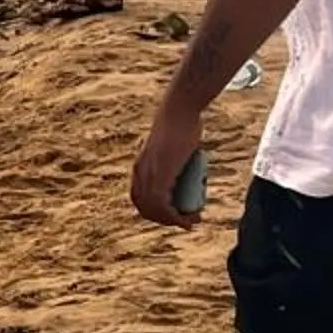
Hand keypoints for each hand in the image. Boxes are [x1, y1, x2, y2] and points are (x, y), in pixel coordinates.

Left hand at [130, 105, 204, 227]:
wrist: (180, 111)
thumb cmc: (181, 125)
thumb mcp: (174, 146)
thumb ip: (175, 156)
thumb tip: (186, 167)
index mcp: (140, 167)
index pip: (140, 200)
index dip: (155, 213)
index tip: (175, 216)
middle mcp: (139, 172)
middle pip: (146, 208)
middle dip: (166, 220)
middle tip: (187, 221)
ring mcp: (148, 173)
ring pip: (155, 210)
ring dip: (174, 221)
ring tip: (192, 220)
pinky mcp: (160, 174)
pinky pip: (162, 205)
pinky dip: (175, 218)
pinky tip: (189, 220)